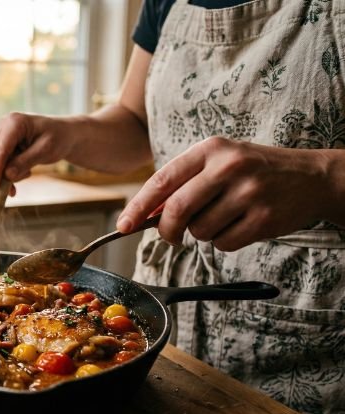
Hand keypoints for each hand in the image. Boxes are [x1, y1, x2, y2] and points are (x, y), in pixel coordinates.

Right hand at [0, 113, 74, 192]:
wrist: (64, 134)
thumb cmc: (59, 139)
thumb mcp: (46, 151)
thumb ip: (25, 162)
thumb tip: (7, 176)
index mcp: (15, 122)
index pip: (0, 149)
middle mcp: (4, 125)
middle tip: (11, 192)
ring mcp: (2, 133)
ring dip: (6, 175)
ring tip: (28, 173)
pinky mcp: (2, 143)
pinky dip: (7, 174)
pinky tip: (22, 176)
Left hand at [117, 136, 332, 251]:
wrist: (312, 177)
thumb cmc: (253, 171)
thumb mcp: (218, 161)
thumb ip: (182, 182)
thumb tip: (143, 214)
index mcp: (210, 149)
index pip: (162, 181)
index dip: (138, 207)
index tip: (123, 226)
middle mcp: (228, 167)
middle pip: (177, 210)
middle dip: (166, 231)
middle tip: (170, 237)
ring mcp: (248, 192)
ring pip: (199, 231)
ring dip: (202, 234)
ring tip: (223, 217)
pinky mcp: (264, 218)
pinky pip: (224, 244)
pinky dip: (224, 242)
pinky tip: (240, 226)